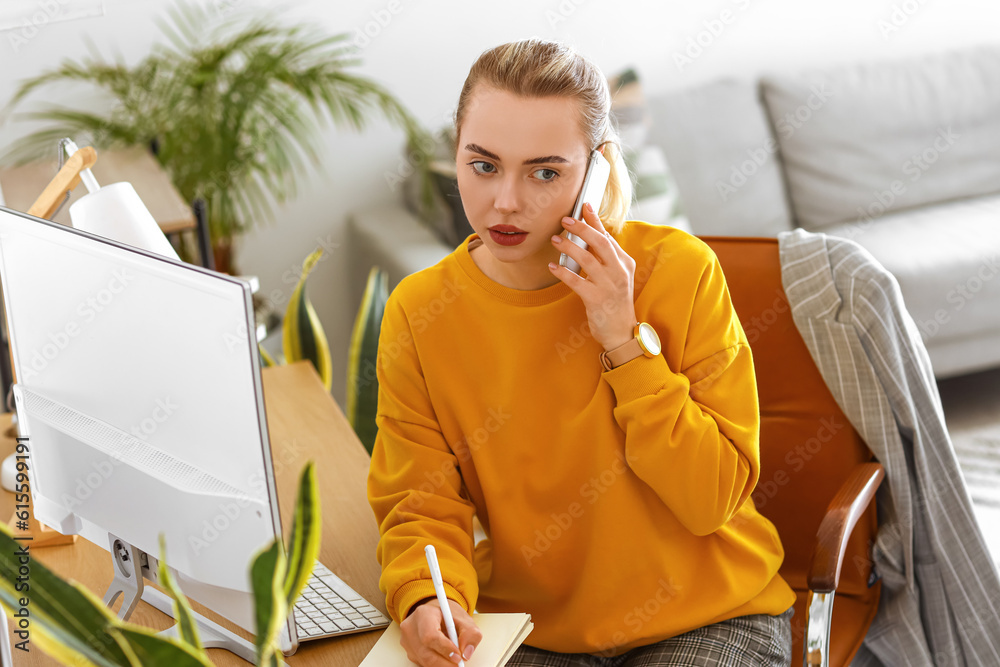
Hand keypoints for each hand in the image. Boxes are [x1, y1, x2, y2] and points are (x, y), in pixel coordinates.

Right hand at [399, 598, 481, 665]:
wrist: (436, 614)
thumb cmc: (448, 616)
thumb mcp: (464, 619)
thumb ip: (470, 634)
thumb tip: (466, 653)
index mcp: (424, 614)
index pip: (430, 636)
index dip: (445, 649)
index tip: (458, 655)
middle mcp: (411, 628)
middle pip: (426, 653)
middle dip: (445, 662)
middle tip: (459, 664)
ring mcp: (408, 641)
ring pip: (424, 661)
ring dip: (442, 664)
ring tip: (453, 659)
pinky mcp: (409, 652)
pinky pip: (423, 663)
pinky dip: (436, 664)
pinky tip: (444, 657)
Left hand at [549, 202, 637, 351]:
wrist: (621, 332)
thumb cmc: (615, 303)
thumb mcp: (616, 277)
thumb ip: (606, 258)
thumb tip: (590, 236)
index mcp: (625, 263)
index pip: (608, 237)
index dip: (595, 220)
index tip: (584, 206)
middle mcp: (619, 272)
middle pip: (600, 243)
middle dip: (583, 228)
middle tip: (565, 220)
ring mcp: (609, 285)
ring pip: (588, 260)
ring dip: (570, 248)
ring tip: (556, 240)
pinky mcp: (597, 300)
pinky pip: (576, 282)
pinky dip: (563, 273)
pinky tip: (552, 266)